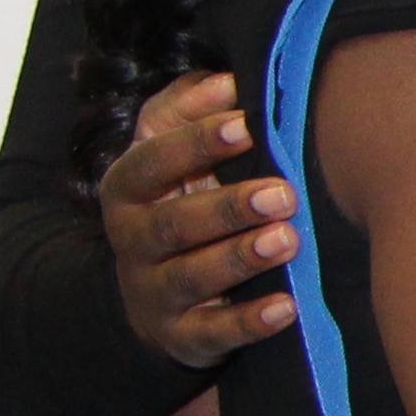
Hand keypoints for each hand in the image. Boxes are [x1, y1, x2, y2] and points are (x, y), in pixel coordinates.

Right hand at [103, 71, 298, 364]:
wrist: (151, 295)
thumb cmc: (177, 202)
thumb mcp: (168, 152)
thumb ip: (187, 109)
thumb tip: (226, 79)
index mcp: (127, 188)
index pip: (151, 161)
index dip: (194, 143)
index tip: (246, 123)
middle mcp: (133, 241)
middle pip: (173, 224)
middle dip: (227, 207)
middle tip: (283, 193)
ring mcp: (154, 292)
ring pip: (190, 277)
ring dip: (240, 258)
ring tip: (287, 240)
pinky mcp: (182, 336)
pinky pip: (212, 332)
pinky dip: (249, 322)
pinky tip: (288, 308)